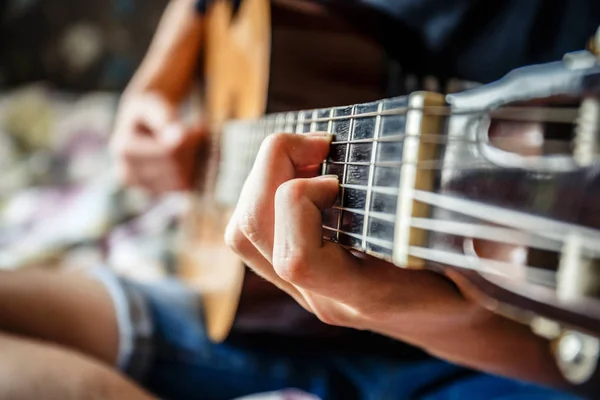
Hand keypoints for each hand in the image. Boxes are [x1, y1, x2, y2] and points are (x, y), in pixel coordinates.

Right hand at [109, 92, 203, 193]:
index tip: (199, 127)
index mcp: (124, 149)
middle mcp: (127, 173)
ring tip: (194, 143)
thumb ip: (164, 117)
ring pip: (181, 183)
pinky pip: (183, 188)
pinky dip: (192, 173)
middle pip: (175, 169)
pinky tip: (190, 157)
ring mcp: (139, 187)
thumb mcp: (152, 104)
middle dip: (192, 151)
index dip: (189, 139)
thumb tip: (177, 137)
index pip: (168, 152)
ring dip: (194, 162)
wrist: (139, 125)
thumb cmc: (148, 112)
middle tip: (200, 133)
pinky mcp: (155, 193)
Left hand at [224, 132, 468, 335]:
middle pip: (252, 231)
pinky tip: (307, 174)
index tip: (339, 175)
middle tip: (320, 145)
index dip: (303, 200)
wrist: (441, 323)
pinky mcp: (293, 273)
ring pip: (243, 231)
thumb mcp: (480, 265)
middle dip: (273, 169)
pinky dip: (265, 191)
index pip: (298, 258)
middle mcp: (320, 294)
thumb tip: (497, 194)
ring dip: (263, 179)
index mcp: (364, 295)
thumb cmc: (464, 290)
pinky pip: (255, 231)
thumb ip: (477, 236)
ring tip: (309, 156)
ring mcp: (301, 286)